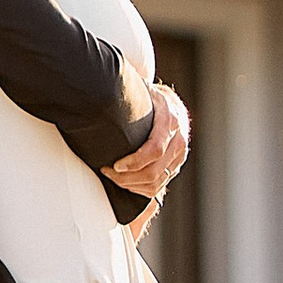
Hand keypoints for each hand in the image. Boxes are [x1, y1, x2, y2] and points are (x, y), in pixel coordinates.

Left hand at [108, 80, 189, 201]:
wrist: (170, 103)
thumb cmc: (149, 98)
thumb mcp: (141, 92)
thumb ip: (127, 97)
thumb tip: (102, 95)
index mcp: (170, 120)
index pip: (155, 150)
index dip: (134, 162)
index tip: (115, 165)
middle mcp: (179, 140)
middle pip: (154, 171)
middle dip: (127, 177)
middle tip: (106, 172)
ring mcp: (179, 155)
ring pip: (157, 183)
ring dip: (131, 185)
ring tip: (112, 177)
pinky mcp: (176, 165)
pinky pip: (159, 186)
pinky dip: (139, 189)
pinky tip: (125, 182)